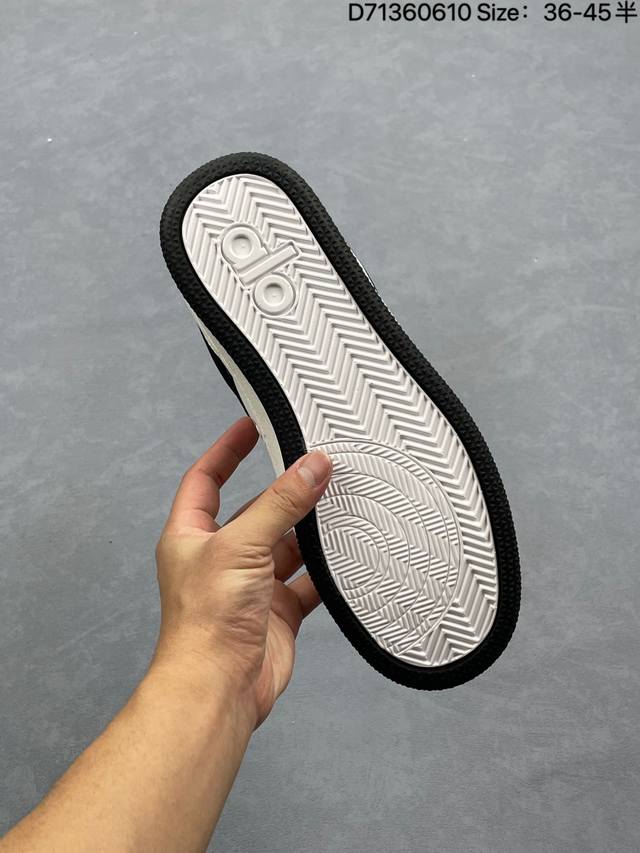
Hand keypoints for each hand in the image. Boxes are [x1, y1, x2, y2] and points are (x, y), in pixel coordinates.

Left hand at [153, 417, 331, 726]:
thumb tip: (312, 466)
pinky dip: (327, 568)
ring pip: (286, 544)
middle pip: (256, 510)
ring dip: (310, 528)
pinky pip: (308, 580)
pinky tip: (347, 552)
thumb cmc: (207, 620)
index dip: (227, 450)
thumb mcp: (241, 545)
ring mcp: (251, 584)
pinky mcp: (277, 609)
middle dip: (285, 490)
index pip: (207, 479)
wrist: (219, 688)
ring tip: (341, 500)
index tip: (252, 425)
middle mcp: (220, 556)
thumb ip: (281, 504)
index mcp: (192, 535)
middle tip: (317, 463)